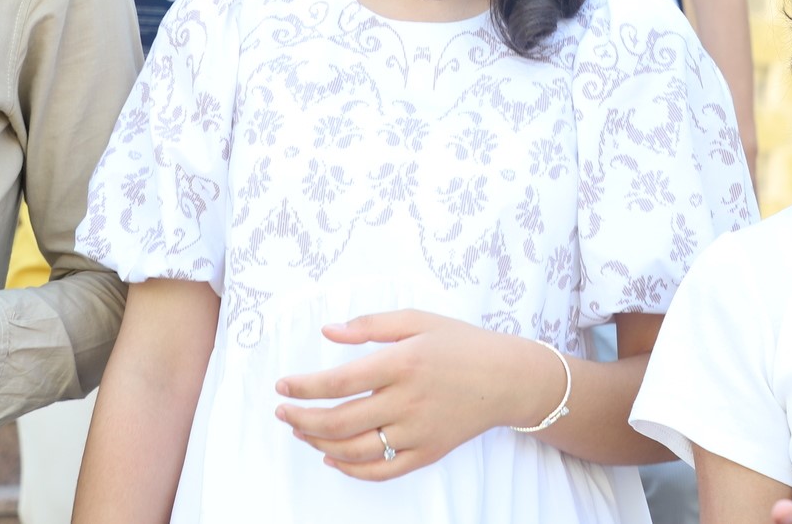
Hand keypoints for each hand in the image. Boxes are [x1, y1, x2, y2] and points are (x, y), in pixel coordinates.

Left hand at [273, 310, 562, 481]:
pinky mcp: (428, 453)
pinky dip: (351, 469)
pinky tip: (332, 457)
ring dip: (319, 443)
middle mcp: (408, 401)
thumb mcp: (419, 320)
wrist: (508, 378)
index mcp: (403, 363)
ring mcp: (418, 432)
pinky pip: (382, 471)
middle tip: (283, 412)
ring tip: (301, 430)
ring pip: (355, 450)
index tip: (282, 385)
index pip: (338, 382)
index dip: (304, 386)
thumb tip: (328, 331)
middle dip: (302, 418)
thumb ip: (371, 324)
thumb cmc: (461, 344)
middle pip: (339, 421)